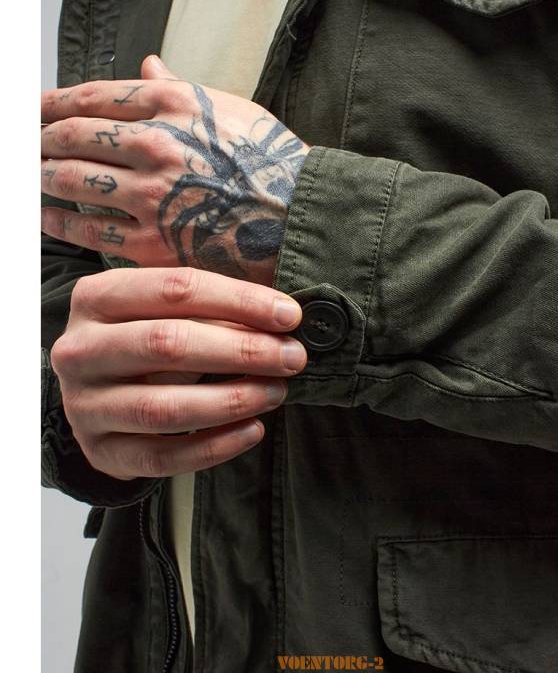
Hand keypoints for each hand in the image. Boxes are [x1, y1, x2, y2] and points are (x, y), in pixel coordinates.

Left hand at [41, 56, 310, 285]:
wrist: (304, 220)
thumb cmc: (274, 163)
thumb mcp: (233, 109)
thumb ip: (180, 86)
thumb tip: (145, 62)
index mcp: (173, 103)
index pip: (91, 97)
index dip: (52, 102)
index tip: (35, 108)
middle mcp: (155, 144)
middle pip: (71, 137)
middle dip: (39, 140)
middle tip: (26, 145)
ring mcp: (151, 194)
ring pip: (70, 181)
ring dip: (41, 177)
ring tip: (30, 177)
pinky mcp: (152, 242)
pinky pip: (88, 229)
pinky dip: (59, 221)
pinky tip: (46, 216)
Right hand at [51, 267, 306, 479]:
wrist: (95, 391)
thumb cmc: (143, 336)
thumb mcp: (163, 310)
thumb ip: (211, 308)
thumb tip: (280, 318)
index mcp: (96, 297)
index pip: (175, 289)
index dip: (239, 300)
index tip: (289, 315)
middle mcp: (80, 349)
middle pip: (167, 344)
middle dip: (241, 350)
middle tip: (291, 356)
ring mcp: (83, 404)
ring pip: (163, 407)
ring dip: (231, 400)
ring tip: (276, 392)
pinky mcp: (99, 451)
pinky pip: (161, 456)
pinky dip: (213, 447)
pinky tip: (253, 430)